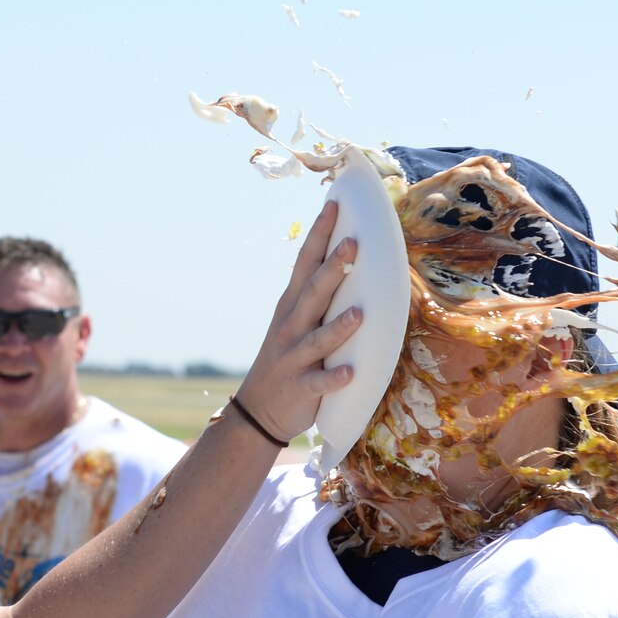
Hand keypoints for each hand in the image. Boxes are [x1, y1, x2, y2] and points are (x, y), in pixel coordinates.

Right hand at [231, 200, 360, 444]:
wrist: (258, 411)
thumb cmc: (288, 361)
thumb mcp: (295, 325)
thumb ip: (316, 298)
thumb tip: (345, 262)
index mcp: (292, 308)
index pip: (305, 263)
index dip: (319, 235)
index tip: (335, 206)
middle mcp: (291, 328)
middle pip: (313, 294)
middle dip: (333, 269)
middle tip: (353, 243)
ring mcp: (293, 359)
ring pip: (318, 339)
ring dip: (338, 328)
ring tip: (359, 314)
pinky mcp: (300, 388)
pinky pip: (319, 383)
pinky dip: (333, 378)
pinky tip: (349, 374)